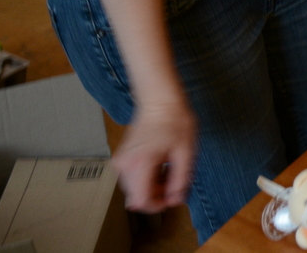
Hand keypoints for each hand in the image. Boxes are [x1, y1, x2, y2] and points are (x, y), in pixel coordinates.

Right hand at [113, 98, 195, 212]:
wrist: (159, 101)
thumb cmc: (176, 122)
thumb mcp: (186, 153)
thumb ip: (180, 180)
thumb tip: (175, 201)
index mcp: (140, 164)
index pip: (141, 202)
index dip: (158, 206)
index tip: (172, 198)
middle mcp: (124, 166)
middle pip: (136, 197)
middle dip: (156, 195)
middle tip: (174, 180)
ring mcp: (119, 162)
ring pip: (133, 189)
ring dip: (151, 187)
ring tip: (168, 169)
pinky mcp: (120, 158)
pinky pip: (131, 178)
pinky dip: (145, 178)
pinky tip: (159, 165)